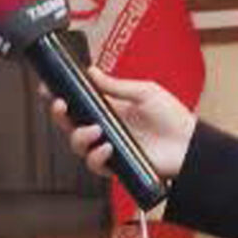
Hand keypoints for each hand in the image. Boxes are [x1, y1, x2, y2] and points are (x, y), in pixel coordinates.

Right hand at [49, 66, 196, 181]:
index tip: (48, 87)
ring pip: (77, 145)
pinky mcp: (116, 166)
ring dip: (79, 136)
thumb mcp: (144, 92)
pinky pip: (95, 164)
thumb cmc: (172, 117)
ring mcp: (109, 147)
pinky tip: (108, 147)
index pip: (78, 102)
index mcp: (109, 108)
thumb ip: (116, 86)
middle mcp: (105, 128)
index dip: (60, 96)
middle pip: (70, 124)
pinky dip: (97, 156)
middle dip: (59, 115)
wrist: (190, 144)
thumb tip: (92, 72)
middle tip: (61, 105)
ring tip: (96, 130)